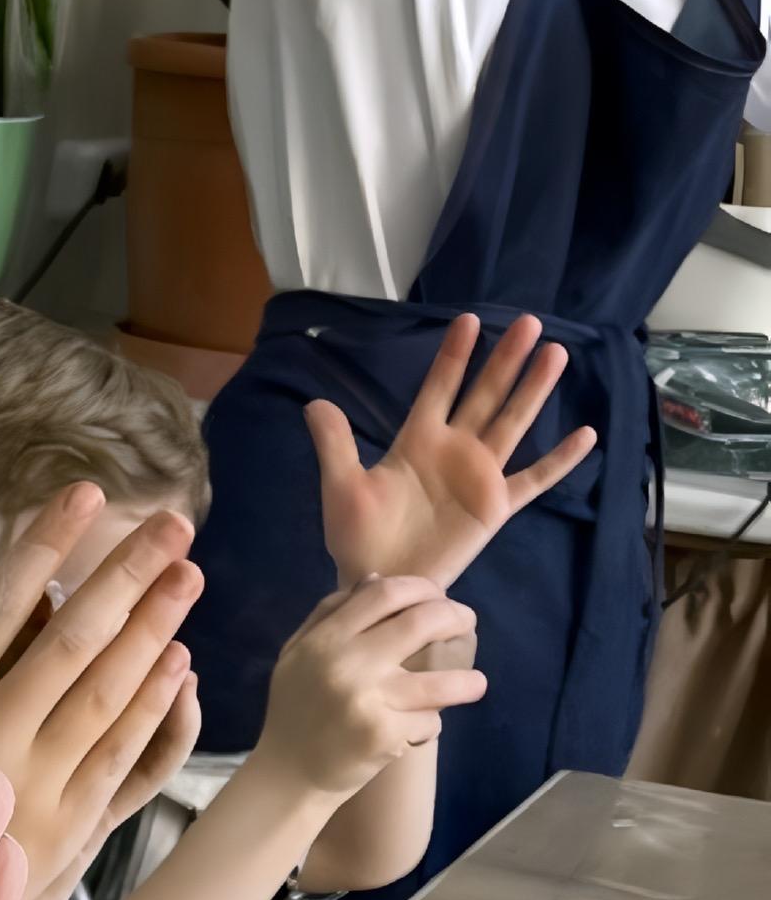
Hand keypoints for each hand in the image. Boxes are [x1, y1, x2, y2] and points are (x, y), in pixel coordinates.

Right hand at [0, 488, 203, 899]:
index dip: (44, 548)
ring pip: (108, 693)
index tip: (81, 497)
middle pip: (74, 641)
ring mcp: (33, 788)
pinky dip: (153, 705)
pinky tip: (178, 664)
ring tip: (186, 576)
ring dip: (155, 628)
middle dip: (128, 576)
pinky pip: (119, 755)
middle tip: (173, 524)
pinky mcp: (63, 832)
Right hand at [250, 572, 486, 796]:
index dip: (421, 588)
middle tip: (465, 624)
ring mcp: (367, 701)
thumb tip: (376, 580)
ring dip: (468, 682)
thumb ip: (330, 616)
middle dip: (454, 618)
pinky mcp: (382, 736)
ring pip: (440, 681)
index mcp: (324, 640)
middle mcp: (346, 665)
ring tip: (476, 684)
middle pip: (421, 622)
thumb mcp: (298, 656)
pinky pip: (427, 722)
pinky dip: (428, 726)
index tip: (437, 597)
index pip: (384, 594)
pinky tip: (416, 730)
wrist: (286, 776)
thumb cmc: (296, 712)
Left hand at [307, 313, 598, 590]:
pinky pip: (534, 479)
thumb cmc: (358, 537)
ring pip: (513, 423)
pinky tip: (586, 434)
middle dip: (506, 360)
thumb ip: (335, 445)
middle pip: (485, 395)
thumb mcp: (341, 488)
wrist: (380, 580)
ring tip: (556, 354)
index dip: (454, 355)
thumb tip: (314, 403)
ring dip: (534, 390)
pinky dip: (559, 460)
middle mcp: (454, 449)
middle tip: (529, 322)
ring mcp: (479, 476)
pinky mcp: (496, 506)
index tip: (469, 320)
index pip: (440, 387)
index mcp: (417, 440)